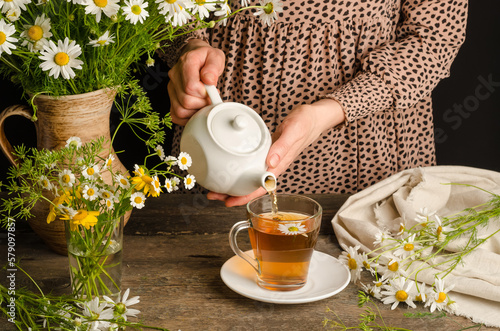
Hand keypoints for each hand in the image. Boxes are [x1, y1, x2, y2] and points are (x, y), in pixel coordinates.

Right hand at [167, 39, 224, 125]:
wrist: (196, 57)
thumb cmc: (207, 58)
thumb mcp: (215, 57)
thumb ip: (213, 67)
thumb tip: (209, 80)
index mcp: (186, 63)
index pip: (191, 87)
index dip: (205, 94)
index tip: (212, 91)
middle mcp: (174, 76)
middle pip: (186, 101)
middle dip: (203, 103)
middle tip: (210, 98)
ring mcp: (171, 88)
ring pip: (180, 111)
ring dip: (196, 111)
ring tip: (204, 102)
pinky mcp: (171, 99)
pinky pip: (176, 116)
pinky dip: (188, 117)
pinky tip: (197, 109)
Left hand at [207, 98, 345, 206]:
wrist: (312, 117)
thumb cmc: (305, 123)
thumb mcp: (294, 131)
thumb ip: (282, 147)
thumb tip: (271, 163)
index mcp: (279, 165)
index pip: (260, 187)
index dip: (244, 197)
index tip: (230, 202)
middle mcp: (273, 166)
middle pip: (251, 186)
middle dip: (232, 193)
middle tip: (213, 195)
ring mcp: (269, 160)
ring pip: (249, 177)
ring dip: (233, 183)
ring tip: (216, 186)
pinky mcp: (266, 153)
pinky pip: (250, 166)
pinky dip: (238, 169)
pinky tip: (229, 168)